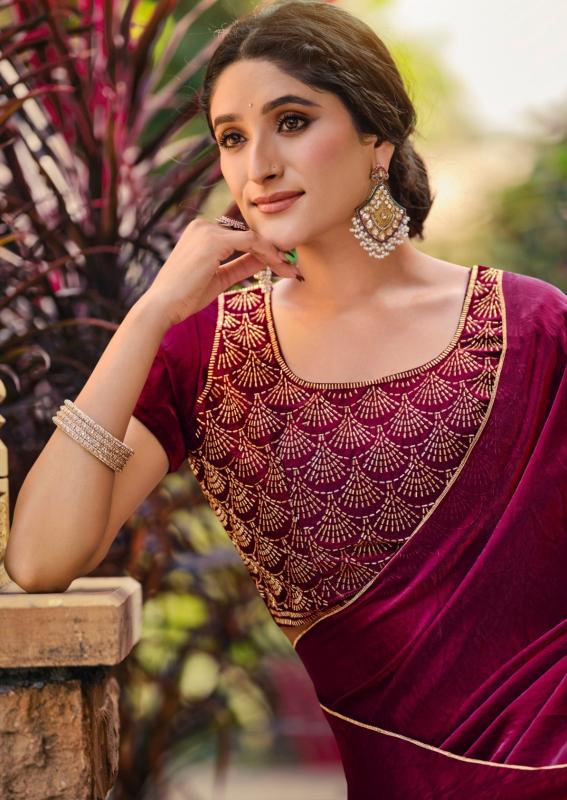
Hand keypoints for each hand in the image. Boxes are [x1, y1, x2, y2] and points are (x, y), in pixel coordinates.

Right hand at [144, 217, 300, 327]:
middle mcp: (203, 225)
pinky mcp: (214, 241)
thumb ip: (241, 266)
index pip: (240, 237)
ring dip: (275, 254)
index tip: (282, 264)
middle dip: (273, 251)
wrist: (163, 305)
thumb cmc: (186, 296)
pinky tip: (280, 266)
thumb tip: (265, 260)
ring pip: (253, 238)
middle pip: (249, 235)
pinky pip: (250, 243)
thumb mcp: (220, 278)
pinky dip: (268, 254)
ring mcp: (207, 230)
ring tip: (290, 269)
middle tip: (292, 267)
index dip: (264, 250)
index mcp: (201, 232)